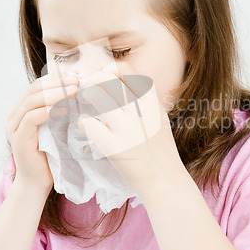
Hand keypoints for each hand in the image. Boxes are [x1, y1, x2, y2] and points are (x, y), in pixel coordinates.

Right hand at [6, 71, 79, 191]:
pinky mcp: (18, 138)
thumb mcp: (57, 126)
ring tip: (74, 91)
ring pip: (32, 100)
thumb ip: (61, 109)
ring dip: (55, 93)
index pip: (39, 85)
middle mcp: (14, 114)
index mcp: (23, 108)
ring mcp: (14, 126)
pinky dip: (48, 111)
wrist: (38, 182)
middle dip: (58, 82)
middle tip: (77, 81)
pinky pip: (31, 118)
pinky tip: (65, 110)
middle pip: (35, 89)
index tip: (77, 76)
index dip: (57, 78)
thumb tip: (80, 90)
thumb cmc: (52, 154)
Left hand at [76, 62, 183, 196]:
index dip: (112, 70)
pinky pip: (88, 123)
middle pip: (108, 79)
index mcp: (152, 102)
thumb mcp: (159, 118)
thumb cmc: (161, 149)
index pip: (127, 72)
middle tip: (91, 88)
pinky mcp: (113, 146)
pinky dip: (84, 122)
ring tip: (88, 103)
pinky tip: (88, 126)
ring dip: (89, 96)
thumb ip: (145, 100)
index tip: (105, 76)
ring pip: (97, 96)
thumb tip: (121, 81)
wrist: (165, 180)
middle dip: (95, 80)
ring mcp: (126, 128)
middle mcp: (139, 111)